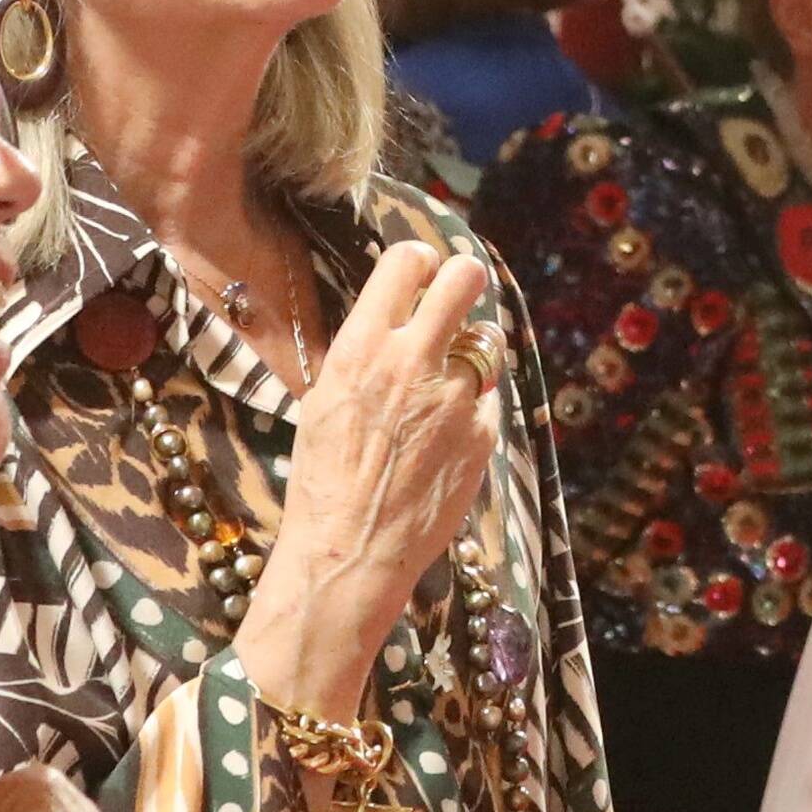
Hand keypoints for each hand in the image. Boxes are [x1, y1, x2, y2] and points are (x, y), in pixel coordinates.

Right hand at [239, 240, 502, 720]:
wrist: (350, 550)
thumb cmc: (323, 478)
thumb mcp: (326, 399)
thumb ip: (366, 354)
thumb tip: (394, 320)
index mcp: (363, 347)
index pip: (406, 262)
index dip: (420, 260)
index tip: (422, 272)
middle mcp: (413, 362)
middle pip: (466, 278)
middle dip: (464, 280)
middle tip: (457, 298)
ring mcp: (455, 399)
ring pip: (488, 342)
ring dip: (473, 353)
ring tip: (447, 383)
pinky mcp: (482, 436)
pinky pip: (487, 404)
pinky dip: (472, 414)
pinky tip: (444, 442)